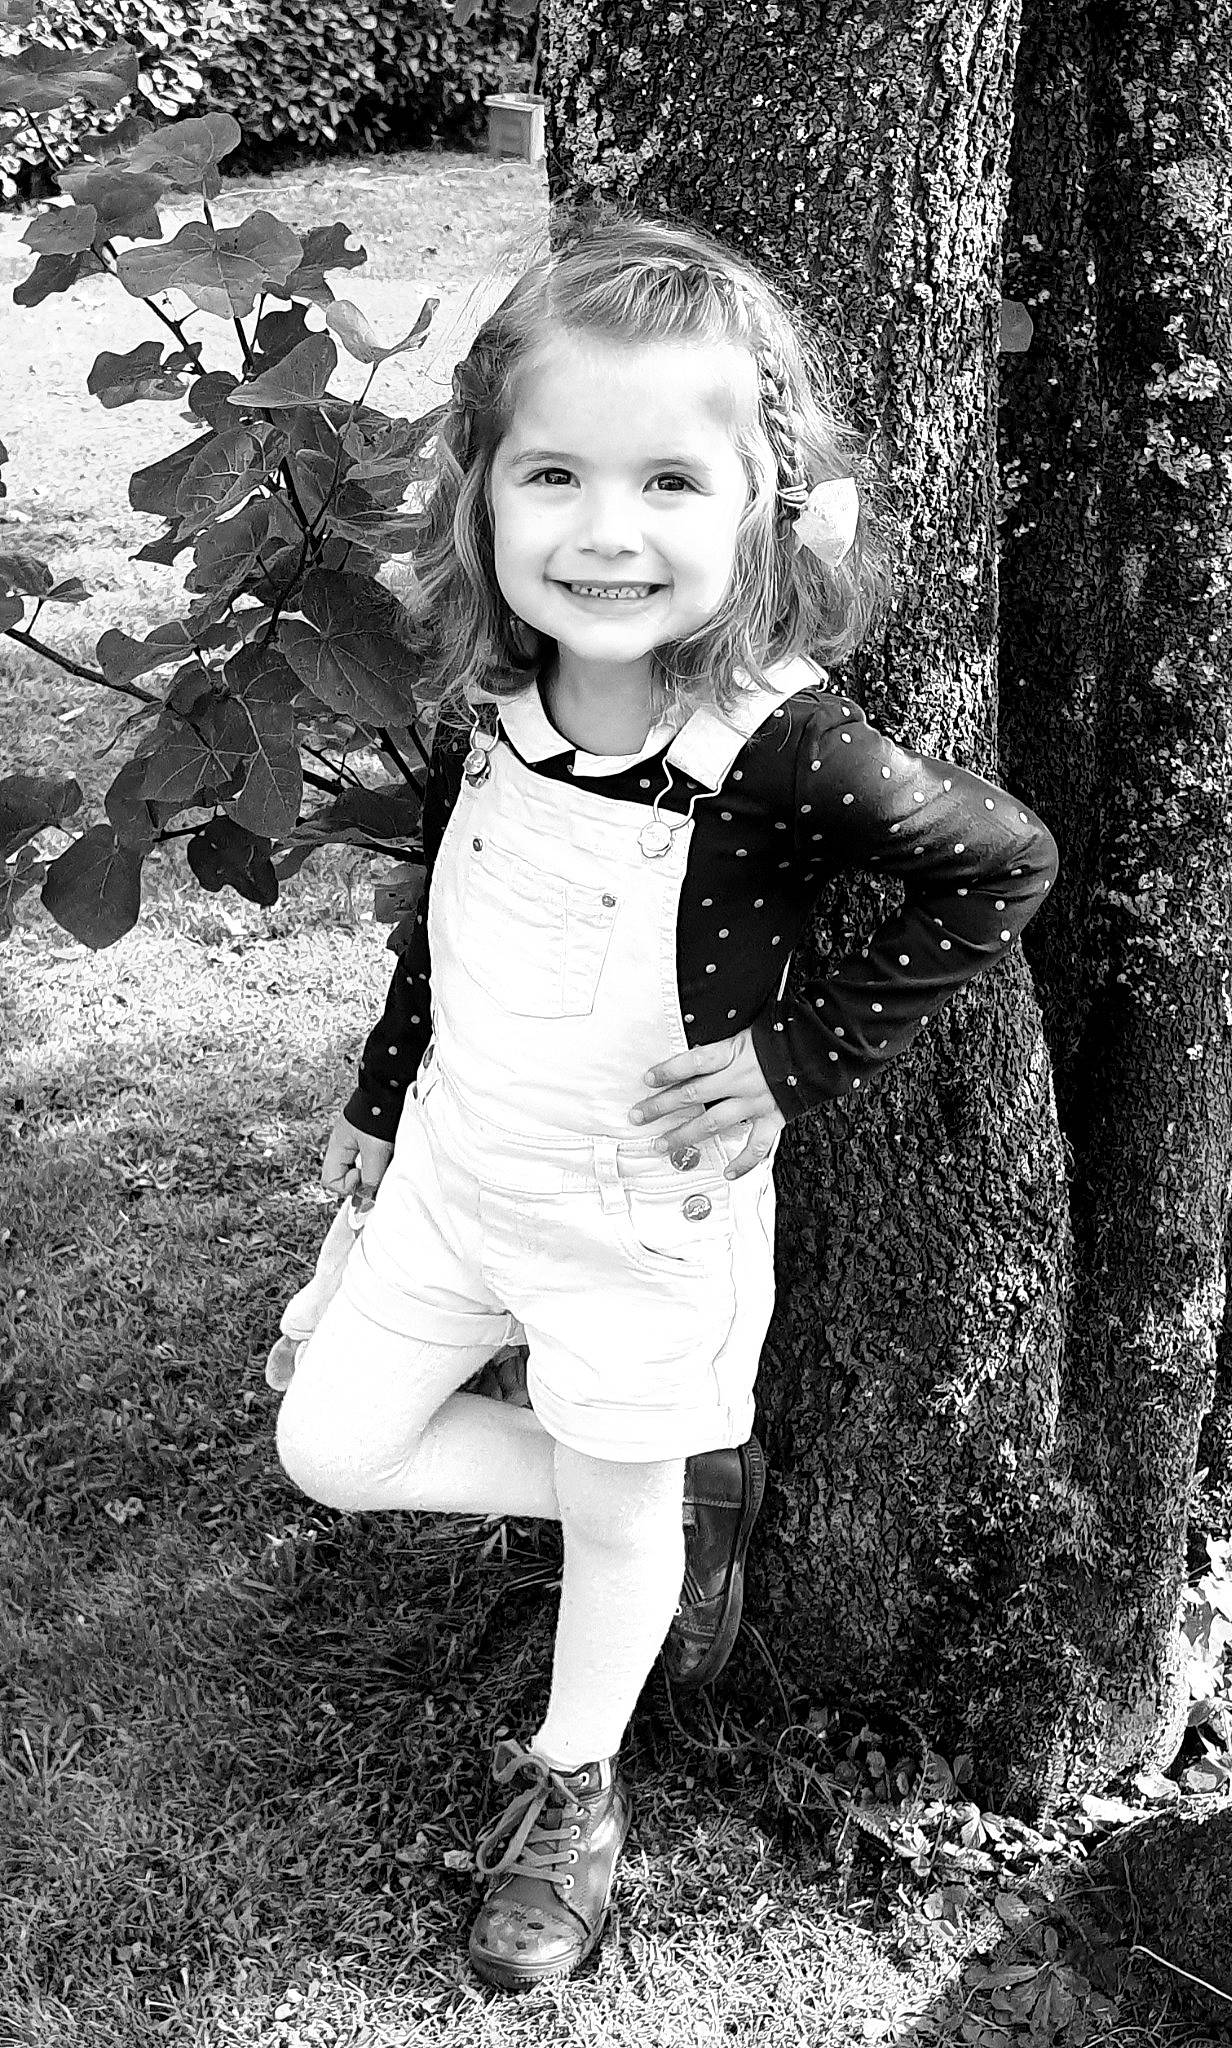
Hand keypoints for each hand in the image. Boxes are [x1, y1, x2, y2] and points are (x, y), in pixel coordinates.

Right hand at [321, 1111, 393, 1199]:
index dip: (347, 1186)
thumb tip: (369, 1194)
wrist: (390, 1085)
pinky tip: (393, 1150)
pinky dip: (383, 1158)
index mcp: (338, 1147)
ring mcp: (357, 1139)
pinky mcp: (372, 1135)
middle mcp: (344, 1144)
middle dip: (364, 1178)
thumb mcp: (376, 1149)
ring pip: (362, 1167)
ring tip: (388, 1157)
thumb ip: (371, 1175)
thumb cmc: (379, 1111)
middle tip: (380, 1170)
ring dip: (376, 1168)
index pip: (330, 1180)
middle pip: (346, 1175)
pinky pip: (373, 1156)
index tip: (364, 1176)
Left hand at [630, 1030, 785, 1179]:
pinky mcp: (774, 1118)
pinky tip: (727, 1173)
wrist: (819, 1048)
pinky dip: (743, 1162)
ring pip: (714, 1123)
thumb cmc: (781, 1035)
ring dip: (685, 1136)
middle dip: (661, 1107)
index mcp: (734, 1053)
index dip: (668, 1071)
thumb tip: (695, 1056)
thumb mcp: (747, 1030)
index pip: (693, 1062)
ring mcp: (756, 1102)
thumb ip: (722, 1046)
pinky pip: (757, 1146)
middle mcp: (741, 1079)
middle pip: (693, 1095)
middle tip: (638, 1116)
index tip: (647, 1078)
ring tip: (662, 1145)